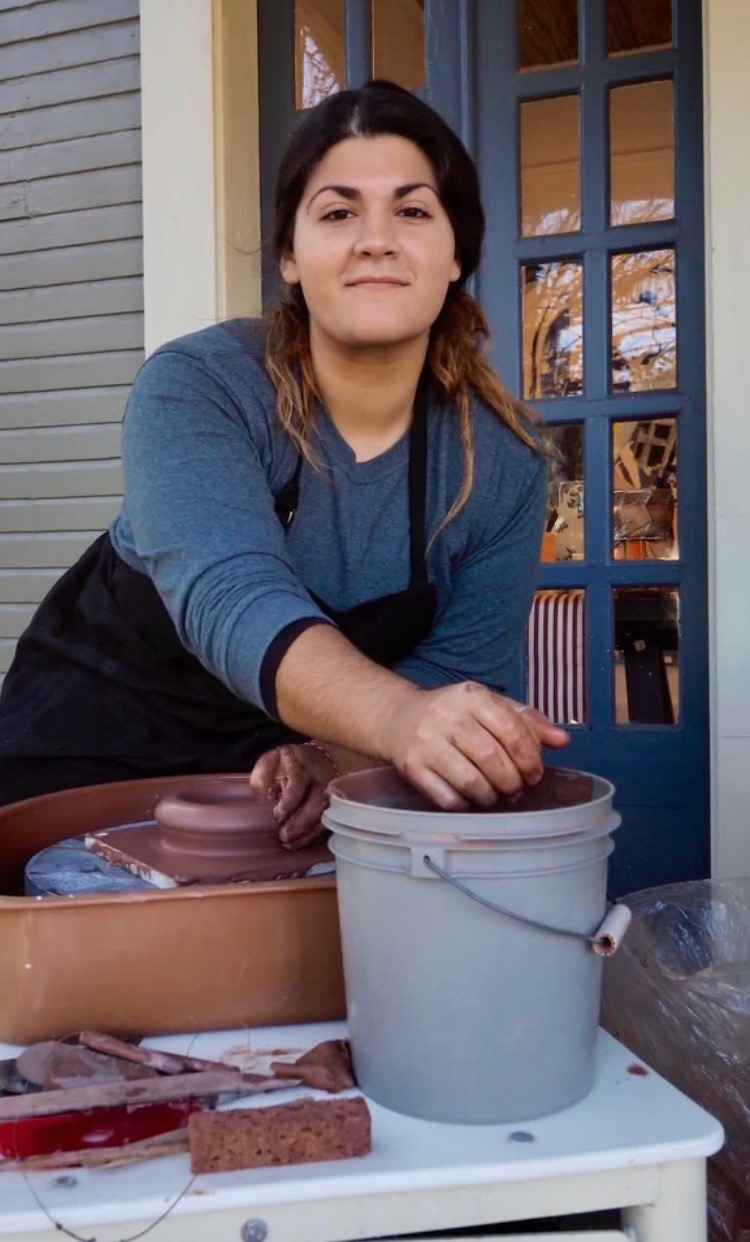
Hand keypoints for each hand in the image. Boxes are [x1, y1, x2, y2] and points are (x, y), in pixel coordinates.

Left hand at [248, 743, 335, 849]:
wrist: (316, 758)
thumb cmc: (287, 764)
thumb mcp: (270, 762)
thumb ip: (262, 776)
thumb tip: (262, 797)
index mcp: (301, 767)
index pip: (298, 785)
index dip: (288, 803)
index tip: (277, 816)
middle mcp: (320, 780)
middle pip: (317, 803)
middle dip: (300, 823)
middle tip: (283, 836)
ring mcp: (331, 793)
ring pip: (326, 815)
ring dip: (308, 833)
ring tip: (290, 844)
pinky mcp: (336, 805)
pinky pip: (329, 822)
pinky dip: (315, 835)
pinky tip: (301, 842)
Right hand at [384, 681, 569, 810]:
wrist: (398, 718)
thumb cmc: (455, 715)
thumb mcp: (490, 706)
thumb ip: (528, 721)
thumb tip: (562, 740)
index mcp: (471, 696)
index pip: (511, 729)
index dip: (529, 758)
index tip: (534, 773)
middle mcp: (446, 716)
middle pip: (492, 758)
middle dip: (512, 781)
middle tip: (516, 789)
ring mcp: (426, 743)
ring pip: (470, 781)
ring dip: (491, 796)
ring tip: (496, 796)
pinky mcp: (412, 767)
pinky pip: (447, 798)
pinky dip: (466, 805)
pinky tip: (470, 799)